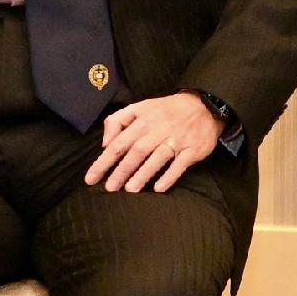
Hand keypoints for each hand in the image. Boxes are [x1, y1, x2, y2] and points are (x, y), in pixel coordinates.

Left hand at [85, 92, 223, 193]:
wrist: (204, 105)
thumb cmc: (166, 110)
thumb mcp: (140, 107)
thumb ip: (118, 121)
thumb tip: (104, 143)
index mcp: (143, 120)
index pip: (119, 142)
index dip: (104, 161)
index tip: (91, 178)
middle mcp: (158, 129)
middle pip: (136, 151)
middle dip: (121, 170)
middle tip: (110, 188)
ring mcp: (177, 139)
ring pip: (157, 157)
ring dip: (143, 174)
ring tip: (130, 190)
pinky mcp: (192, 149)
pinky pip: (180, 164)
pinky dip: (169, 176)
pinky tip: (158, 188)